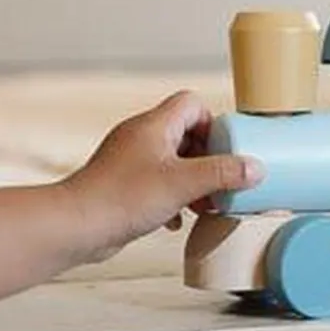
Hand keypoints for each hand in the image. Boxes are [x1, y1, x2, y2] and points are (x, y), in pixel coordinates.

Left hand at [63, 91, 263, 261]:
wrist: (75, 226)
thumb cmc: (120, 199)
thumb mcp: (183, 184)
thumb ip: (222, 173)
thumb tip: (253, 168)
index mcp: (154, 125)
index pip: (192, 104)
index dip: (213, 125)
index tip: (224, 151)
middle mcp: (140, 137)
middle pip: (185, 134)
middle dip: (206, 159)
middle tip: (218, 182)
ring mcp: (128, 160)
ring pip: (171, 161)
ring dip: (191, 181)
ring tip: (202, 203)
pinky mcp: (121, 184)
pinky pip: (155, 182)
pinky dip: (171, 197)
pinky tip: (174, 219)